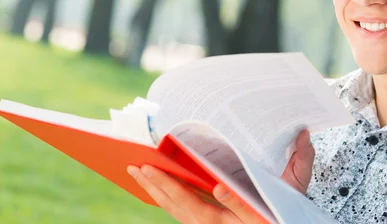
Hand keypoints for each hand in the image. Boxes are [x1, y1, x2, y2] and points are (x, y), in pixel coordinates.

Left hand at [127, 129, 315, 222]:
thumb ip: (300, 164)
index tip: (220, 186)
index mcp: (253, 217)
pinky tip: (147, 184)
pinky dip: (161, 198)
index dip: (232, 202)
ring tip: (137, 171)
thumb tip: (305, 134)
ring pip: (180, 213)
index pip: (244, 211)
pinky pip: (177, 213)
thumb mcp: (295, 191)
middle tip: (145, 167)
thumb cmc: (280, 212)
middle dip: (169, 189)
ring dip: (157, 192)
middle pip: (197, 212)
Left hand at [128, 164, 265, 223]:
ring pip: (170, 208)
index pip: (182, 197)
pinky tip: (160, 190)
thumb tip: (218, 187)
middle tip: (131, 167)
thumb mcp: (255, 216)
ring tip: (139, 176)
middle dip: (149, 184)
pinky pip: (177, 210)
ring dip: (153, 191)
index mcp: (212, 219)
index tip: (146, 167)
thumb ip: (237, 203)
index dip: (163, 181)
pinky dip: (165, 198)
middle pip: (169, 203)